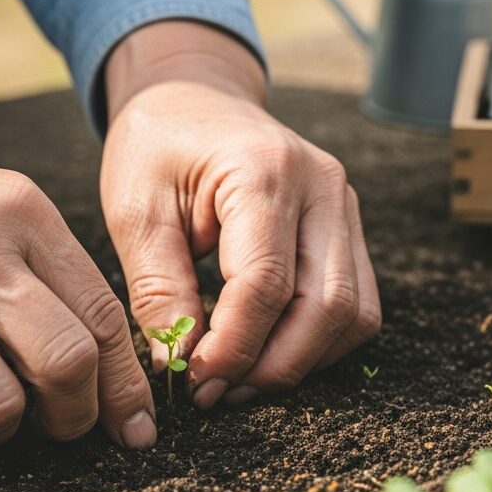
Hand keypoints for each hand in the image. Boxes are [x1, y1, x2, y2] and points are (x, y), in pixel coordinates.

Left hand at [101, 21, 380, 408]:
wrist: (192, 97)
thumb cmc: (157, 148)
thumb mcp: (135, 210)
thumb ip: (158, 288)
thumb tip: (177, 365)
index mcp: (264, 170)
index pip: (266, 283)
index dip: (234, 347)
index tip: (194, 382)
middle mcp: (323, 184)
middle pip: (326, 305)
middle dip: (273, 365)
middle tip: (218, 394)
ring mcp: (345, 204)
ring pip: (352, 313)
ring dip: (301, 361)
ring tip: (239, 381)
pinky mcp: (349, 226)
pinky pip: (355, 303)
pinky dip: (318, 342)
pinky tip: (267, 353)